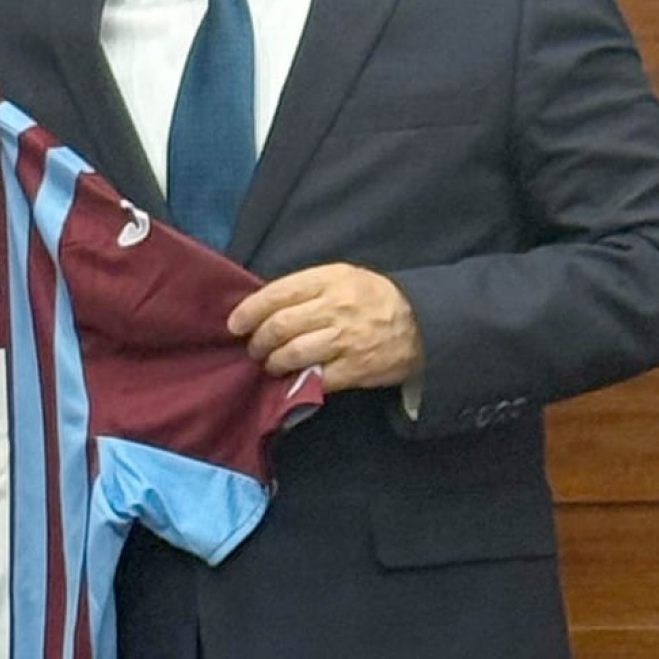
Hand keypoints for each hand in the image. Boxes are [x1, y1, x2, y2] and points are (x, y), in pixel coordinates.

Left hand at [227, 262, 422, 392]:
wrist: (423, 324)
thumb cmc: (374, 298)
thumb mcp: (344, 277)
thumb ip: (307, 288)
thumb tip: (265, 305)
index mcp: (330, 280)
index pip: (278, 293)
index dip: (250, 310)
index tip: (235, 323)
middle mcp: (336, 308)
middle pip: (281, 326)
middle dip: (259, 340)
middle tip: (254, 347)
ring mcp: (346, 340)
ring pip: (293, 353)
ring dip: (273, 362)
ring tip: (270, 363)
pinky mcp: (356, 369)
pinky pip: (317, 378)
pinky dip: (298, 381)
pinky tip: (291, 380)